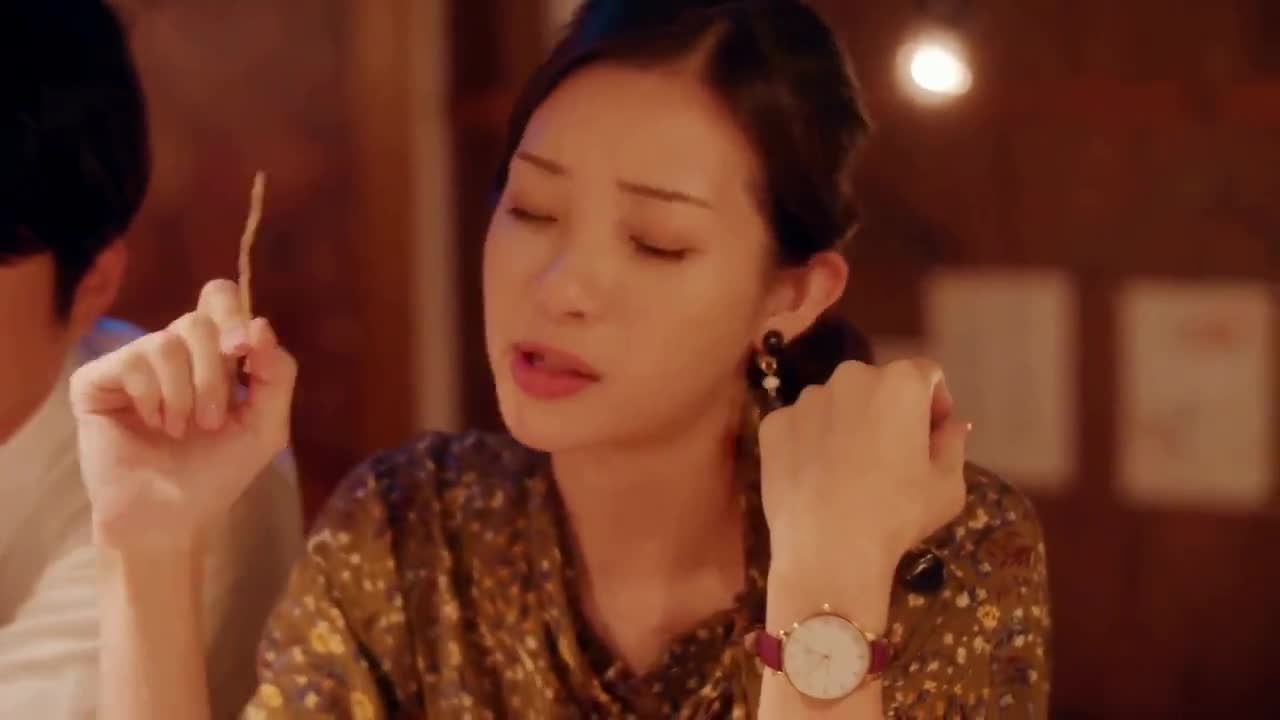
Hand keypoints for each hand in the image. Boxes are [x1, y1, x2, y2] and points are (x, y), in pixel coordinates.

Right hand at [71, 279, 296, 551]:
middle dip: (214, 372)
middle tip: (214, 418)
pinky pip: (131, 362)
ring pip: (167, 341)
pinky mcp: (96, 382)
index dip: (233, 316)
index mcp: (213, 355)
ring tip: (182, 430)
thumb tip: (260, 325)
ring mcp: (133, 364)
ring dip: (185, 393)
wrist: (170, 517)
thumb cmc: (216, 472)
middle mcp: (173, 351)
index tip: (242, 351)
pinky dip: (152, 397)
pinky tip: (153, 424)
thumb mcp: (265, 426)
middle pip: (198, 319)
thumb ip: (275, 375)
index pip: (219, 299)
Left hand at [758, 358, 968, 593]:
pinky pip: (800, 425)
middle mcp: (850, 377)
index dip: (934, 402)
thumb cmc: (897, 515)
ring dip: (847, 423)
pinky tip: (816, 478)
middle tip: (890, 455)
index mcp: (900, 383)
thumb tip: (953, 424)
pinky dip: (809, 442)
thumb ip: (953, 444)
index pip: (926, 374)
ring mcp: (805, 399)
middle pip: (877, 384)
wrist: (829, 550)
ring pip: (835, 403)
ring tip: (848, 471)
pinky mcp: (773, 424)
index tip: (932, 435)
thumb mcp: (948, 486)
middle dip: (888, 410)